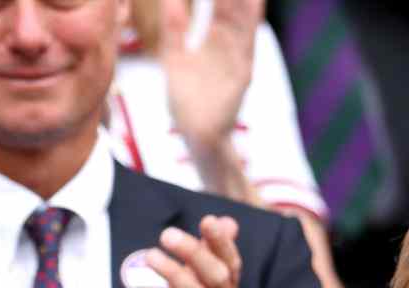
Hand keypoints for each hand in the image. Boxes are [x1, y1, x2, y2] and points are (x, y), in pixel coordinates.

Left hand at [158, 0, 259, 163]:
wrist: (199, 135)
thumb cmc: (189, 98)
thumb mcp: (176, 58)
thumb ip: (175, 29)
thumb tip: (170, 0)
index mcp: (219, 39)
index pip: (224, 3)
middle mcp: (233, 45)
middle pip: (237, 6)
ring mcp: (239, 58)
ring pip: (245, 19)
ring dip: (245, 0)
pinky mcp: (242, 74)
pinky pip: (244, 44)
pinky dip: (248, 24)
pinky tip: (254, 4)